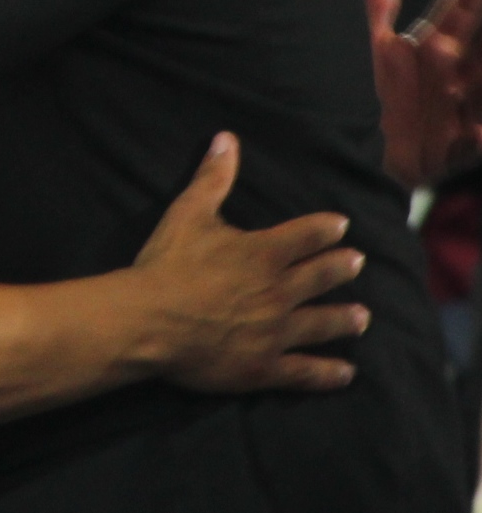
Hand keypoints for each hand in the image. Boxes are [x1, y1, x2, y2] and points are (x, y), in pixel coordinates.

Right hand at [134, 134, 367, 393]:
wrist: (149, 320)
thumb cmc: (168, 264)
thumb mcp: (188, 212)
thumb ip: (213, 178)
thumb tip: (227, 139)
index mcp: (264, 253)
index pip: (307, 235)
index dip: (326, 228)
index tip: (341, 225)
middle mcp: (278, 292)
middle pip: (321, 277)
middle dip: (341, 268)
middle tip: (358, 263)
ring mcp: (274, 333)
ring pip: (321, 323)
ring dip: (345, 318)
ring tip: (362, 317)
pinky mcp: (263, 367)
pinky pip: (304, 371)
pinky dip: (327, 373)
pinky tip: (346, 373)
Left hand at [364, 0, 481, 188]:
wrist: (351, 155)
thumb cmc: (361, 99)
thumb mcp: (369, 49)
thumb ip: (377, 4)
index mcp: (433, 47)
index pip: (460, 7)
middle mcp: (454, 72)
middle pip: (480, 36)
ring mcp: (463, 106)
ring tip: (477, 43)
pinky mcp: (464, 144)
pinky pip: (480, 133)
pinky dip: (480, 130)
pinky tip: (477, 130)